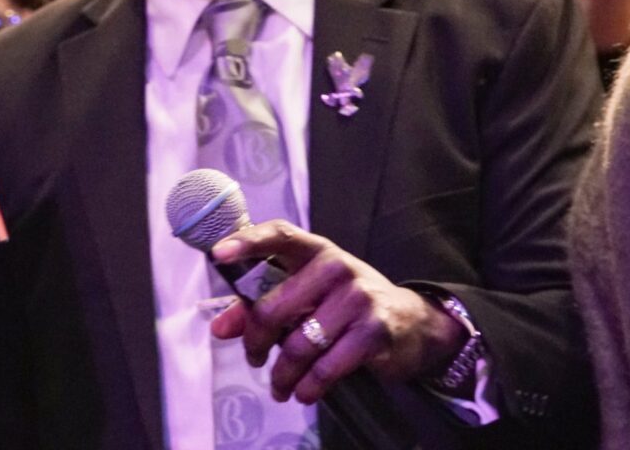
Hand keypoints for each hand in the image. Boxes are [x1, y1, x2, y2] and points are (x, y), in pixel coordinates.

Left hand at [208, 221, 466, 404]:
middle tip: (254, 359)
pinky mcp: (373, 331)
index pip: (279, 235)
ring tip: (279, 387)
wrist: (411, 322)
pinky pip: (326, 367)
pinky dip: (309, 387)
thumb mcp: (308, 295)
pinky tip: (304, 393)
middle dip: (256, 342)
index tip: (218, 254)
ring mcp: (358, 297)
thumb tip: (219, 327)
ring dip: (282, 374)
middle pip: (274, 307)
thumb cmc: (346, 304)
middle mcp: (336, 266)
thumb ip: (261, 306)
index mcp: (315, 250)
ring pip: (298, 345)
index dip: (247, 243)